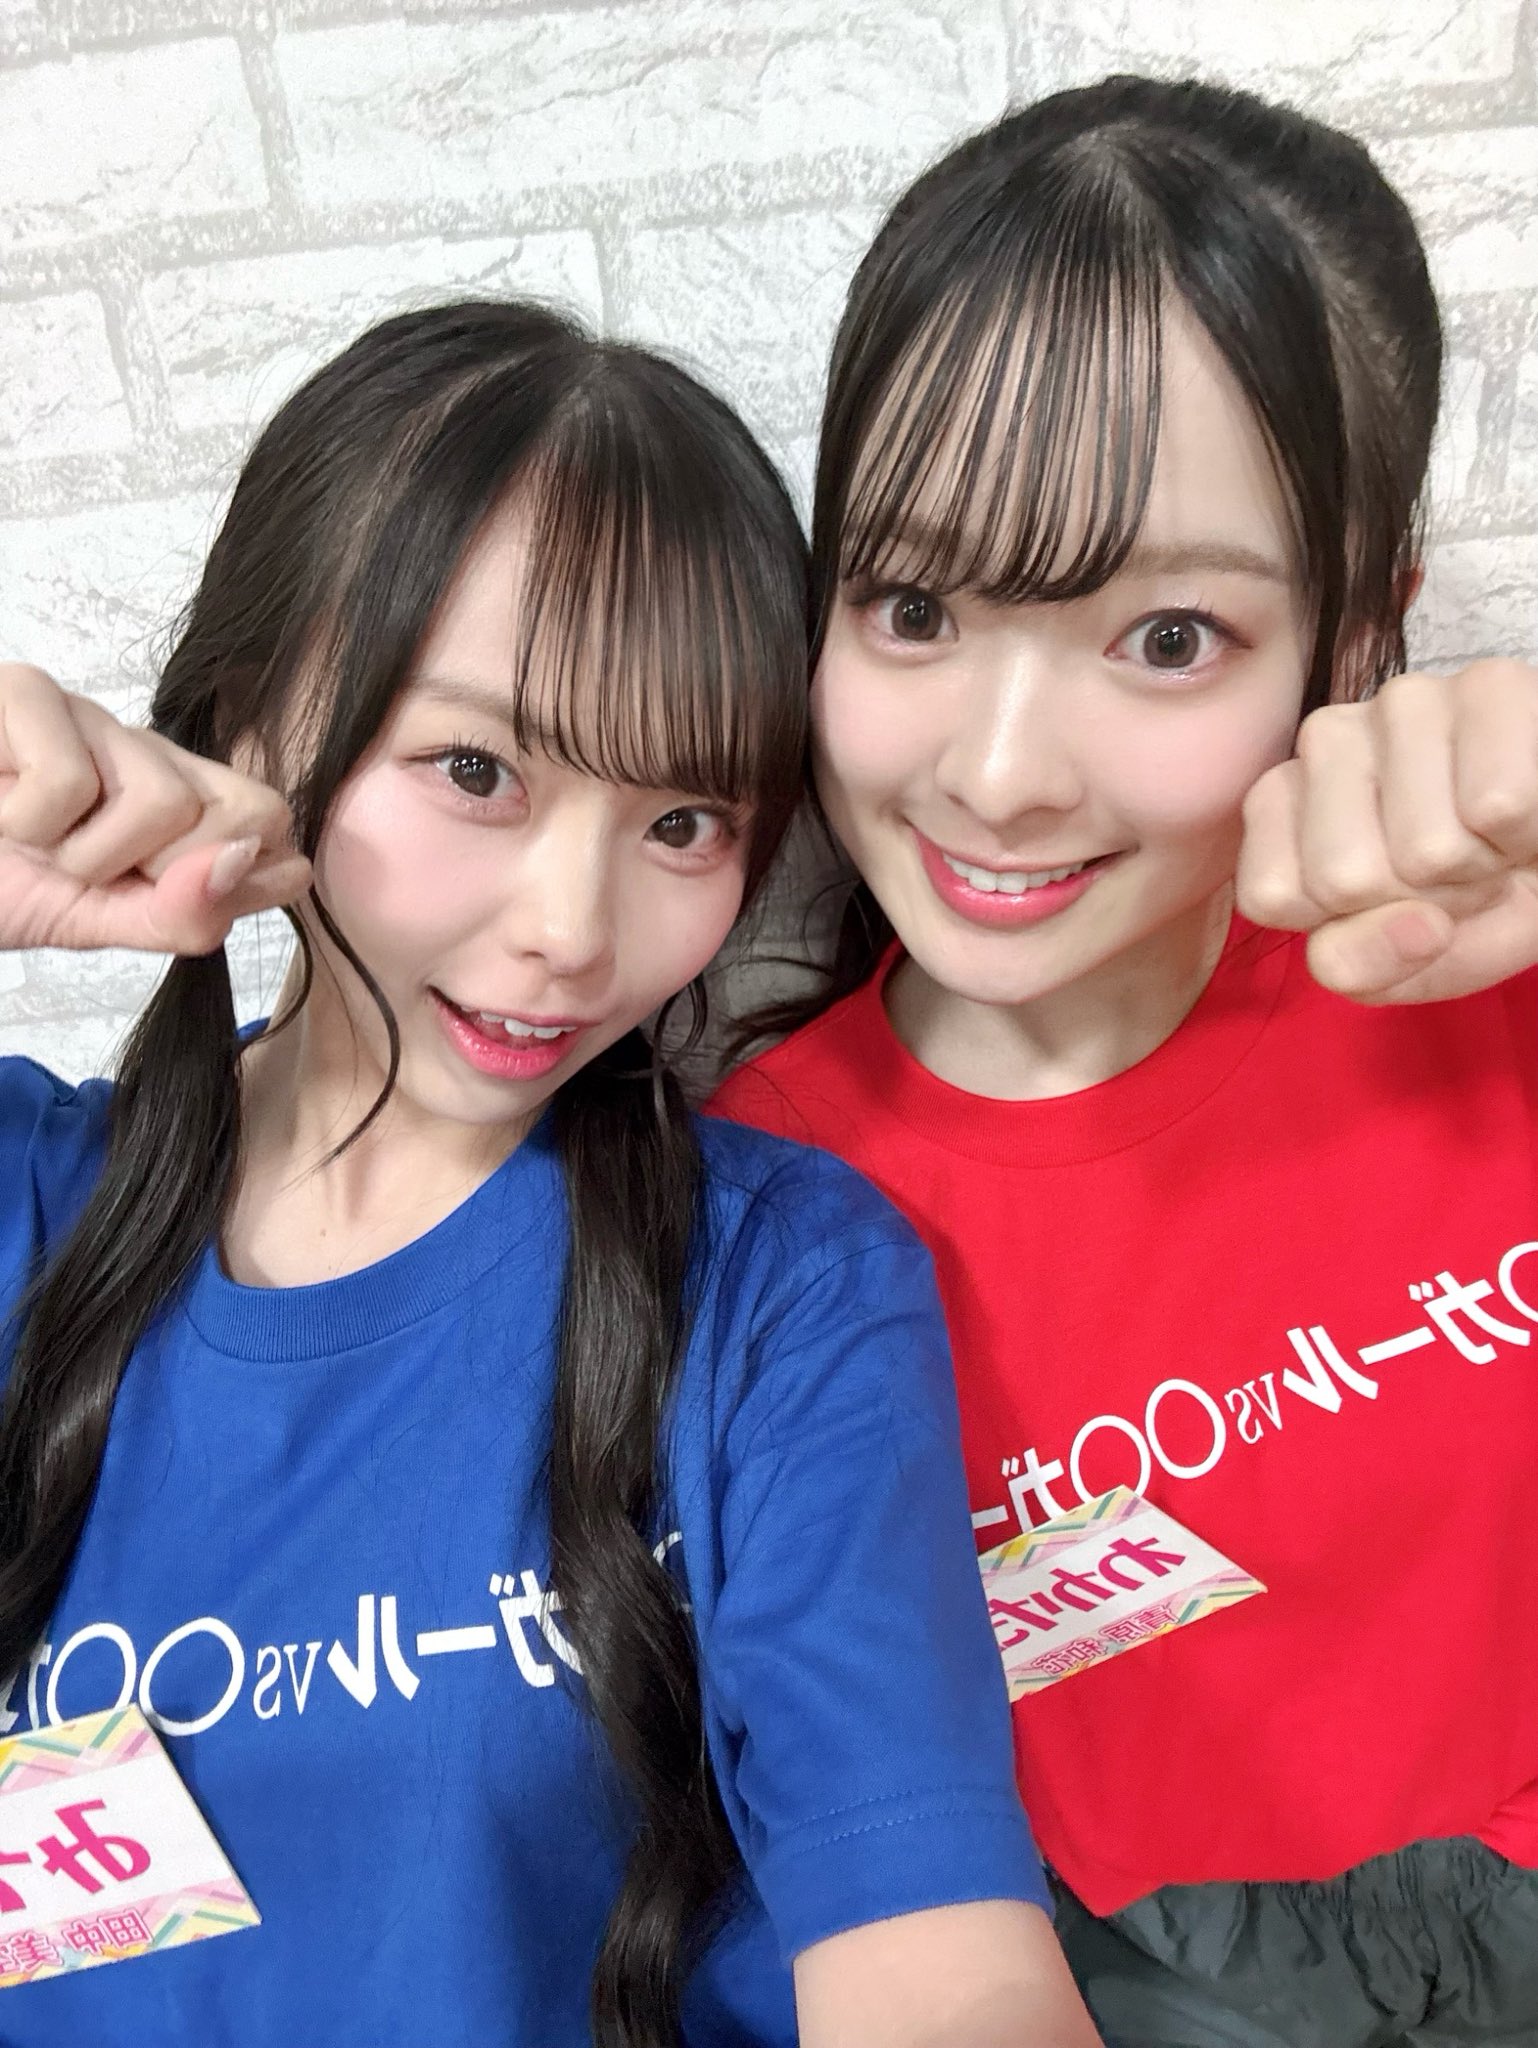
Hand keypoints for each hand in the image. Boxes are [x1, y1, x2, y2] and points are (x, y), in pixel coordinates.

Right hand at [0, 662, 311, 954]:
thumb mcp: (95, 921)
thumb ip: (183, 913)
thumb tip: (267, 863)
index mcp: (172, 793)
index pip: (274, 821)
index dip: (229, 878)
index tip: (145, 891)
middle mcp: (141, 743)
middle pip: (243, 811)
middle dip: (160, 869)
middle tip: (79, 866)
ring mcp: (87, 710)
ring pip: (163, 801)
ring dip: (79, 853)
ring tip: (23, 837)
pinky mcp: (22, 689)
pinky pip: (69, 783)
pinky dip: (20, 824)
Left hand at [1237, 659, 1537, 1003]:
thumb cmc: (1479, 892)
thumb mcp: (1405, 958)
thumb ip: (1361, 967)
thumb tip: (1415, 929)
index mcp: (1281, 802)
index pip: (1273, 895)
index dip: (1352, 927)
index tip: (1390, 903)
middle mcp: (1326, 739)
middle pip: (1345, 878)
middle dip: (1421, 903)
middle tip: (1455, 871)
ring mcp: (1400, 702)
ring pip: (1426, 848)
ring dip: (1480, 868)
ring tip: (1491, 838)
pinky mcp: (1487, 684)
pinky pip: (1497, 807)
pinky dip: (1528, 835)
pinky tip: (1522, 812)